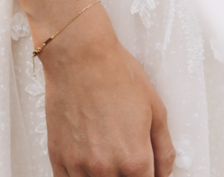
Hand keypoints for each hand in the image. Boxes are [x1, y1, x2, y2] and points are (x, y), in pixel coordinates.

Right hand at [39, 9, 174, 176]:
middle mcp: (106, 169)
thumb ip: (163, 149)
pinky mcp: (59, 161)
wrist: (80, 58)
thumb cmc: (117, 76)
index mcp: (135, 159)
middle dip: (129, 176)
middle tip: (127, 160)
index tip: (146, 171)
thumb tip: (164, 172)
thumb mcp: (156, 110)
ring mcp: (80, 167)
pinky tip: (89, 164)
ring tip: (108, 157)